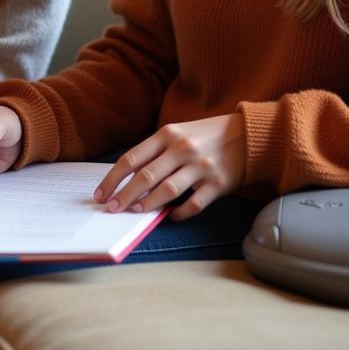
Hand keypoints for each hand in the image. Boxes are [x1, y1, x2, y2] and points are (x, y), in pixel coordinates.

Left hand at [93, 113, 245, 220]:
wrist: (247, 134)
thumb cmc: (204, 135)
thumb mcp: (178, 133)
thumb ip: (156, 152)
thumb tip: (128, 178)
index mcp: (167, 134)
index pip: (132, 158)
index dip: (113, 178)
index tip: (101, 194)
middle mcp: (182, 148)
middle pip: (146, 176)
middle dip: (125, 195)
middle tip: (112, 209)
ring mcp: (200, 166)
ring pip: (167, 190)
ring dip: (148, 204)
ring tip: (136, 212)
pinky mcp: (217, 183)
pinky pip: (194, 204)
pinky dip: (180, 213)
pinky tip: (171, 217)